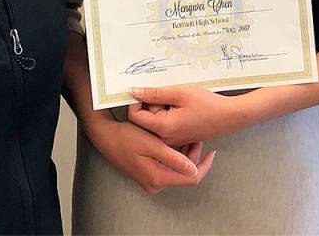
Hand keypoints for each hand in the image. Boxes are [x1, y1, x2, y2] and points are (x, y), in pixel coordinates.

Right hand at [86, 112, 215, 193]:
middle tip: (195, 135)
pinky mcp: (148, 173)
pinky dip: (173, 153)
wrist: (105, 137)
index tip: (212, 152)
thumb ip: (173, 158)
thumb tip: (193, 169)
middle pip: (184, 172)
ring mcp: (151, 179)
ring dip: (183, 152)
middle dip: (192, 154)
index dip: (204, 164)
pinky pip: (168, 165)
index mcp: (158, 177)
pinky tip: (173, 139)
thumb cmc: (126, 137)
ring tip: (184, 134)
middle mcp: (155, 183)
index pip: (191, 177)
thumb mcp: (152, 144)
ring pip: (177, 168)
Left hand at [129, 86, 239, 146]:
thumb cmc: (208, 104)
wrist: (230, 117)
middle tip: (173, 97)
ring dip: (163, 110)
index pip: (136, 117)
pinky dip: (171, 116)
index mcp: (163, 127)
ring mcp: (173, 141)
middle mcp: (166, 138)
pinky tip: (183, 111)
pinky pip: (166, 127)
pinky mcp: (179, 139)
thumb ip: (154, 93)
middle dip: (155, 104)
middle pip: (147, 119)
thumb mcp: (179, 93)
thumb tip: (134, 92)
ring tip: (180, 104)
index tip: (146, 91)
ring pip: (157, 122)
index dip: (136, 102)